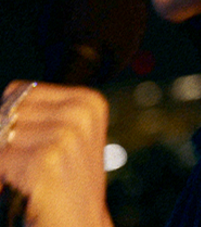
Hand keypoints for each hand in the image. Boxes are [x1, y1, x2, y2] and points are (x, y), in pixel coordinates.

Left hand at [0, 81, 112, 226]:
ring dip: (6, 160)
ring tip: (32, 176)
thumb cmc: (65, 182)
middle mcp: (80, 112)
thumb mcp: (61, 137)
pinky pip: (0, 158)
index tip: (28, 143)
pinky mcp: (48, 159)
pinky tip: (29, 186)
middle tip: (32, 165)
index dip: (12, 121)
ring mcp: (66, 134)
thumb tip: (0, 112)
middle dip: (7, 140)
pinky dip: (3, 176)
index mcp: (87, 101)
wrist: (80, 222)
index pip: (19, 91)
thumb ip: (30, 116)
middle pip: (10, 112)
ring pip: (2, 134)